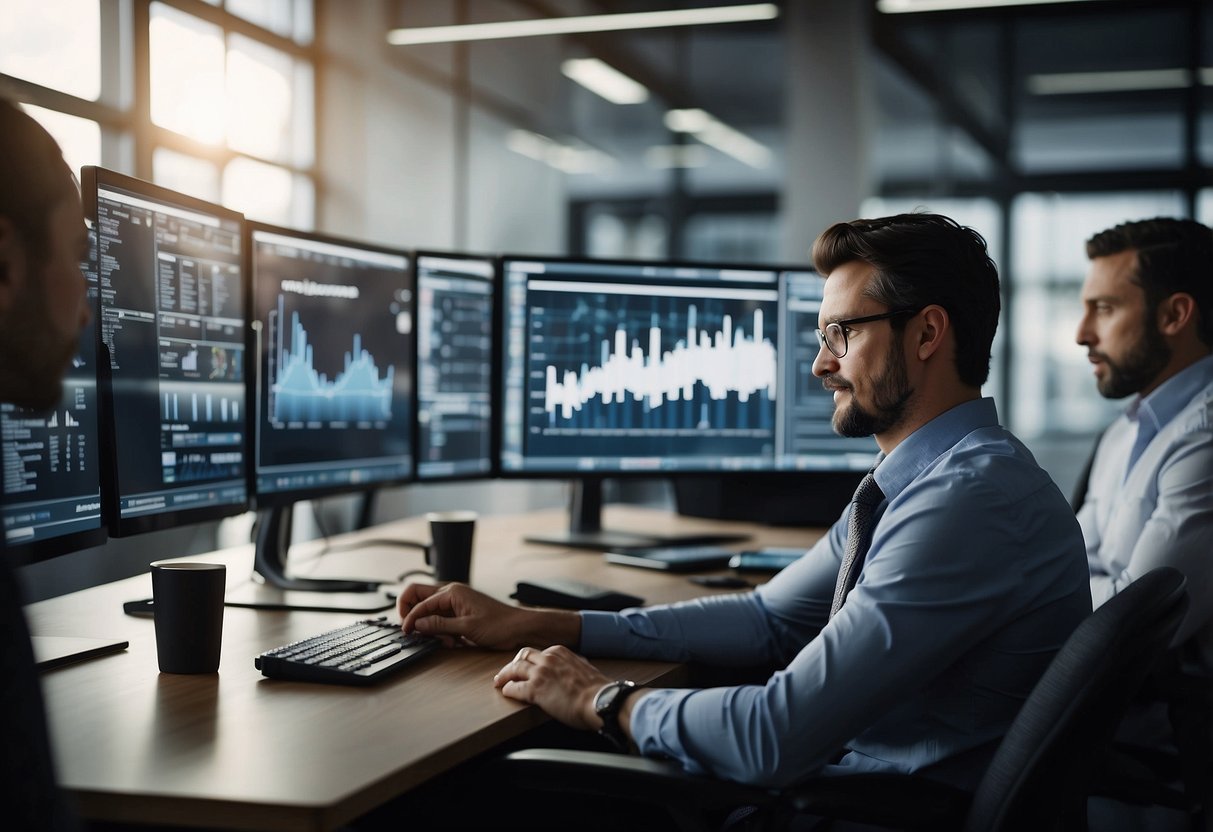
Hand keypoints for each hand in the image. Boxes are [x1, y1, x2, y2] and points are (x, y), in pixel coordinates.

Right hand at [397, 582, 516, 647]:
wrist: (518, 628)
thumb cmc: (500, 624)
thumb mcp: (467, 627)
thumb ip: (440, 625)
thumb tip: (417, 624)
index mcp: (452, 592)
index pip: (420, 602)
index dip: (410, 617)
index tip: (406, 631)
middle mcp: (451, 594)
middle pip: (418, 598)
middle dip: (413, 614)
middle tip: (413, 630)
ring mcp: (455, 604)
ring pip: (429, 612)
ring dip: (431, 628)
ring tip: (446, 641)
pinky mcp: (459, 614)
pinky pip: (440, 621)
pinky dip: (441, 632)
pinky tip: (453, 642)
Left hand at [493, 645, 607, 730]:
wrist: (600, 701)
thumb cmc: (596, 690)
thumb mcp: (585, 668)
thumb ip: (575, 665)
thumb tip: (575, 667)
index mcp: (560, 652)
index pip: (538, 653)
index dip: (529, 661)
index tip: (525, 667)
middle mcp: (548, 658)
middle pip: (522, 656)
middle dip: (513, 664)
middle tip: (507, 672)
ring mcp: (541, 673)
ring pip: (514, 669)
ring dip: (505, 676)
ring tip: (499, 682)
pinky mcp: (536, 690)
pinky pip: (514, 688)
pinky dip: (508, 690)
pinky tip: (506, 693)